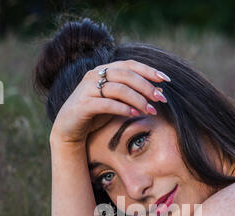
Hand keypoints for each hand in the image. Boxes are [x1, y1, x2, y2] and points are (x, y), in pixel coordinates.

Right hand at [49, 59, 168, 145]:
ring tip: (151, 110)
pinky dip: (122, 108)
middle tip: (162, 99)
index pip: (129, 65)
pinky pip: (106, 103)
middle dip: (146, 87)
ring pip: (118, 88)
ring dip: (138, 99)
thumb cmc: (95, 115)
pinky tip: (134, 114)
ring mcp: (87, 89)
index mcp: (103, 71)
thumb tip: (159, 91)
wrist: (69, 130)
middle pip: (126, 75)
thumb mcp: (117, 103)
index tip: (166, 79)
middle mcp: (94, 75)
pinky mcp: (83, 105)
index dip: (148, 70)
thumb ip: (133, 95)